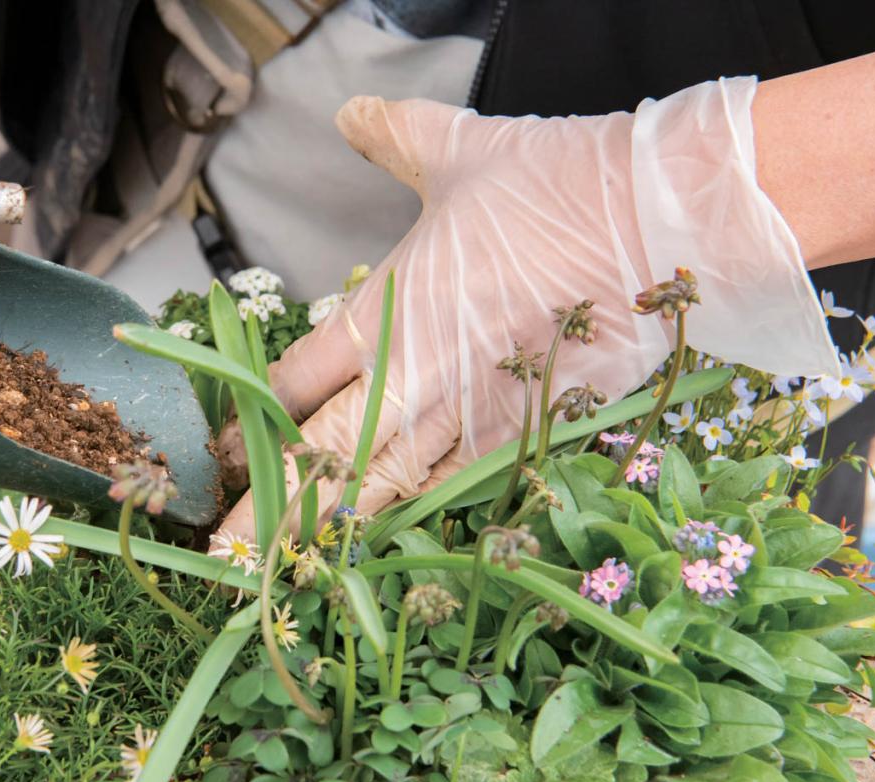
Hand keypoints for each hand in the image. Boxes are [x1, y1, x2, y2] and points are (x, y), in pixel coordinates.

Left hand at [216, 78, 837, 539]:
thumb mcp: (459, 151)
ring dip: (326, 535)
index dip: (250, 421)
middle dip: (263, 510)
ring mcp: (470, 417)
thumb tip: (352, 113)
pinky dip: (417, 528)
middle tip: (216, 552)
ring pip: (382, 492)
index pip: (292, 382)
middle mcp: (414, 377)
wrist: (658, 220)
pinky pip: (458, 495)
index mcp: (384, 313)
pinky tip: (384, 557)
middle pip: (319, 457)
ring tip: (279, 575)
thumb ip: (394, 137)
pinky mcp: (526, 439)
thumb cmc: (555, 184)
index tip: (222, 453)